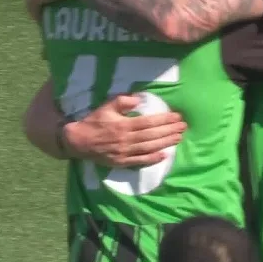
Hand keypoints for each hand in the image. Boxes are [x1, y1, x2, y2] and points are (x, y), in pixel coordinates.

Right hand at [64, 94, 186, 167]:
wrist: (78, 141)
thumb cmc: (94, 121)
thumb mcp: (105, 107)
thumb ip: (121, 102)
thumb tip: (138, 99)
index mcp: (122, 125)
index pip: (148, 122)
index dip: (164, 120)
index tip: (177, 116)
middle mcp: (125, 140)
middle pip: (152, 135)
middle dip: (169, 131)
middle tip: (183, 127)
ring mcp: (124, 153)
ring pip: (149, 148)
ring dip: (165, 143)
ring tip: (179, 138)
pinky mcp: (121, 162)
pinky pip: (140, 161)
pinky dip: (153, 159)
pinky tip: (165, 155)